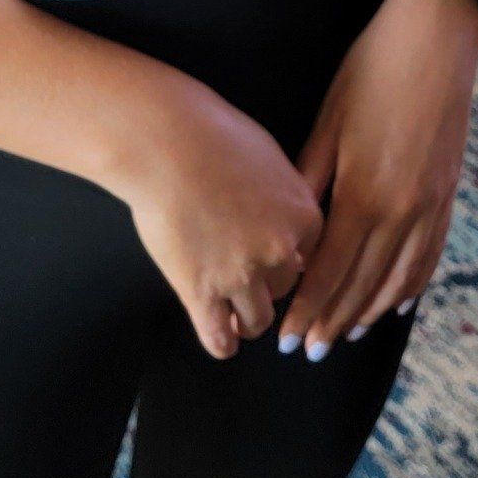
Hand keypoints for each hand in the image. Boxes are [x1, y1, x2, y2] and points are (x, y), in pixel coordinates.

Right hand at [121, 74, 326, 362]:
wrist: (167, 143)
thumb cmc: (212, 134)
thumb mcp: (269, 156)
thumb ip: (284, 195)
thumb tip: (285, 218)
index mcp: (302, 215)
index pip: (310, 255)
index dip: (288, 256)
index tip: (273, 257)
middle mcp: (280, 251)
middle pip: (285, 287)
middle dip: (267, 282)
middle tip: (244, 272)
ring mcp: (242, 276)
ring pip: (258, 320)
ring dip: (247, 318)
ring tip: (235, 313)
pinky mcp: (202, 293)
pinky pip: (219, 339)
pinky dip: (222, 343)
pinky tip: (219, 336)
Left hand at [277, 0, 477, 359]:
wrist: (436, 39)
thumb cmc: (373, 71)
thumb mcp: (330, 121)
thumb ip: (309, 180)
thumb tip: (289, 226)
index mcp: (365, 194)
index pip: (330, 270)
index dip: (308, 308)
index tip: (288, 338)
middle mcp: (402, 211)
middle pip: (363, 284)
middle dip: (333, 321)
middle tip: (309, 351)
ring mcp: (431, 205)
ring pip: (399, 279)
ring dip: (371, 312)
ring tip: (347, 334)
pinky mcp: (448, 193)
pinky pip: (430, 255)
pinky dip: (411, 286)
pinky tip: (397, 303)